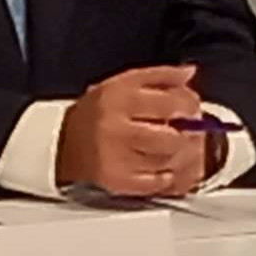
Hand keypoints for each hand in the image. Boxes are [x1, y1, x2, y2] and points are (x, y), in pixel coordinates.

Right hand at [57, 66, 215, 199]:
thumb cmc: (97, 113)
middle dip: (187, 135)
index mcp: (117, 98)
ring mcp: (115, 158)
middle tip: (187, 131)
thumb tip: (189, 72)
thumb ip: (160, 75)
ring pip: (166, 161)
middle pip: (171, 138)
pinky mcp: (117, 181)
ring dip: (180, 155)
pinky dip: (167, 175)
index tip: (191, 109)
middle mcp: (115, 128)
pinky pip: (157, 182)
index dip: (188, 107)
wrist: (63, 143)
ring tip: (176, 147)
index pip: (168, 104)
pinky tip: (162, 165)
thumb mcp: (123, 83)